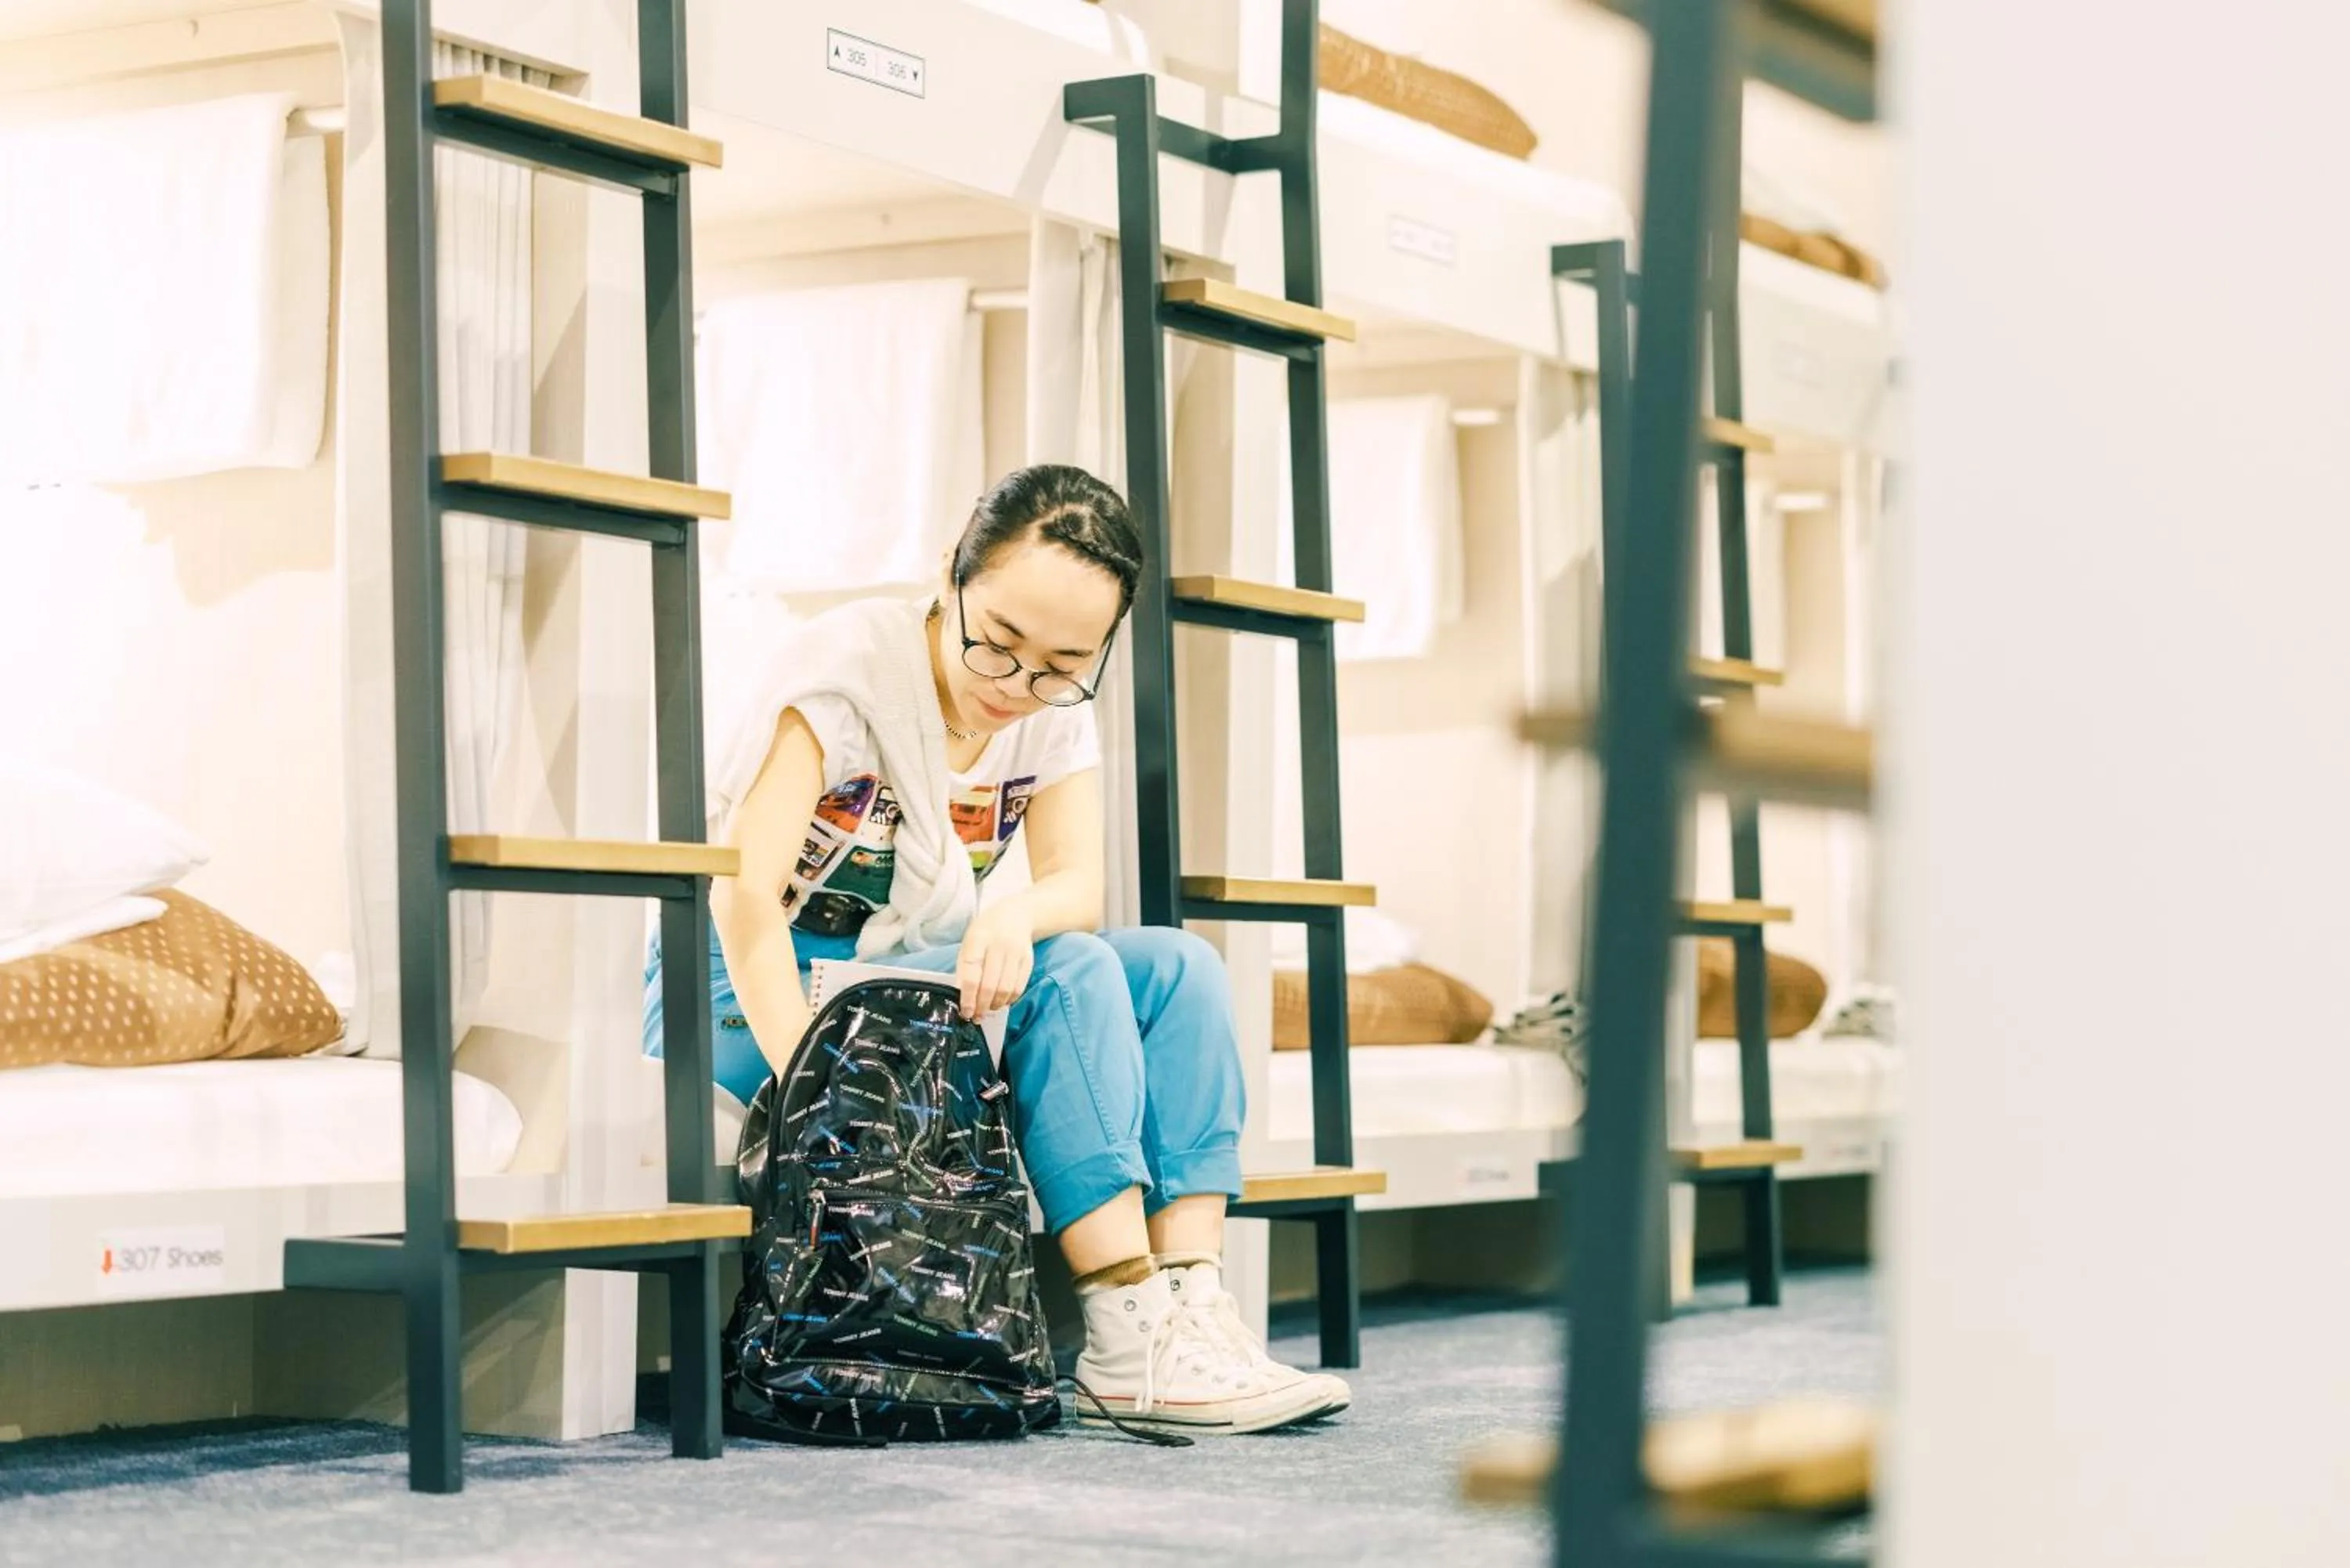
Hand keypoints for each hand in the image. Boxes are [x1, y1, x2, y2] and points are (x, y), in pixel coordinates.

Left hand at [955, 899, 1036, 1017]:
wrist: (1016, 914)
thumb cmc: (986, 932)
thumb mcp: (969, 943)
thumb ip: (964, 968)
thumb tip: (961, 996)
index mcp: (978, 940)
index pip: (972, 976)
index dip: (968, 998)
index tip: (966, 1012)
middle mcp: (999, 946)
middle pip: (990, 986)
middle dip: (982, 1006)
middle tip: (976, 1017)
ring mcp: (1016, 953)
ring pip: (1006, 989)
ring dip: (996, 1005)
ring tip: (988, 1010)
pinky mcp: (1028, 961)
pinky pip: (1019, 987)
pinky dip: (1009, 999)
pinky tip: (1001, 1001)